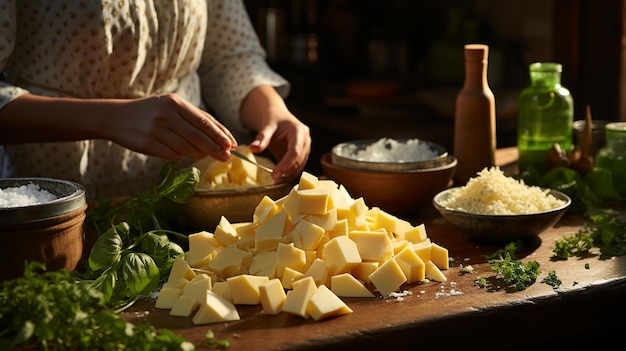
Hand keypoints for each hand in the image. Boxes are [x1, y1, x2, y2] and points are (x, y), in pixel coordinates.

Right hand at [106, 94, 236, 160]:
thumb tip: (221, 136)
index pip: (204, 121)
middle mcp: (166, 115)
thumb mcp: (171, 106)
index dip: (220, 134)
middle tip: (227, 157)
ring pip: (187, 148)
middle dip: (215, 148)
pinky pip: (172, 155)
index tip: (232, 144)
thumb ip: (194, 118)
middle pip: (198, 136)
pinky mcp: (148, 144)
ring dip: (198, 154)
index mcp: (175, 103)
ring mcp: (156, 129)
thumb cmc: (151, 112)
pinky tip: (180, 153)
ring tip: (204, 155)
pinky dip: (180, 156)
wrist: (116, 117)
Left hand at [240, 86, 310, 182]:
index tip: (274, 175)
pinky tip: (279, 177)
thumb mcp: (267, 126)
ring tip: (274, 181)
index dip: (285, 165)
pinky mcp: (303, 155)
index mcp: (299, 132)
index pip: (294, 152)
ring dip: (288, 175)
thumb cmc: (274, 120)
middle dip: (286, 172)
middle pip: (298, 161)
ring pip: (299, 166)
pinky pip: (297, 167)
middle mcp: (306, 140)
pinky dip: (289, 173)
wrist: (279, 117)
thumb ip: (262, 137)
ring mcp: (306, 148)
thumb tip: (253, 149)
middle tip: (272, 181)